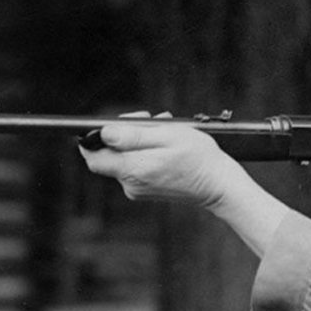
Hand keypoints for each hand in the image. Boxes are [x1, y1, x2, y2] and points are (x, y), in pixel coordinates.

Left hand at [79, 113, 237, 210]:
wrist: (218, 185)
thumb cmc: (198, 158)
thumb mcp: (167, 136)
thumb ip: (133, 135)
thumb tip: (104, 133)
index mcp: (133, 169)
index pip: (93, 158)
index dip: (93, 139)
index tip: (106, 125)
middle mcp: (130, 184)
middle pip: (109, 156)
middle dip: (123, 134)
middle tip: (147, 119)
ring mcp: (137, 190)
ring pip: (123, 159)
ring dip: (138, 140)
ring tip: (163, 129)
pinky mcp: (145, 191)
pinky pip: (135, 167)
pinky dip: (145, 152)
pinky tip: (163, 144)